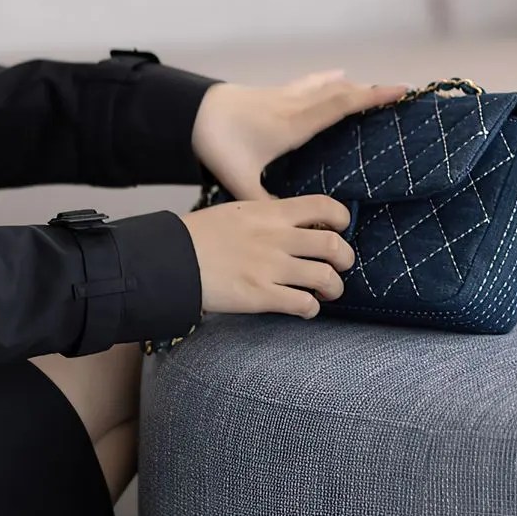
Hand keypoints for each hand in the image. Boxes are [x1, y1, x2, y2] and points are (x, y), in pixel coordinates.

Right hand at [182, 192, 356, 319]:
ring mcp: (271, 268)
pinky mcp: (261, 296)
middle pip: (334, 245)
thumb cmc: (199, 236)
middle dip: (346, 258)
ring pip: (326, 278)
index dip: (342, 218)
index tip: (341, 228)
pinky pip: (304, 304)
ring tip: (329, 291)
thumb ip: (267, 215)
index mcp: (271, 213)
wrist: (171, 259)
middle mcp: (277, 239)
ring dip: (334, 287)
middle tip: (341, 265)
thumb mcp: (237, 212)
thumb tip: (290, 221)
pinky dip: (311, 308)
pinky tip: (305, 308)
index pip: (324, 207)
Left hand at [189, 70, 410, 202]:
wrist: (189, 113)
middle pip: (341, 91)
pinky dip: (330, 79)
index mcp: (293, 125)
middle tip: (403, 91)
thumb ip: (265, 205)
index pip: (340, 105)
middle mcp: (294, 104)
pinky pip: (311, 82)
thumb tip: (289, 230)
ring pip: (328, 84)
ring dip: (355, 85)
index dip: (371, 97)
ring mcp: (284, 95)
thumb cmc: (218, 145)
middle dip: (372, 91)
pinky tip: (339, 73)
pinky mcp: (274, 92)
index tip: (399, 91)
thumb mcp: (241, 180)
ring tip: (379, 87)